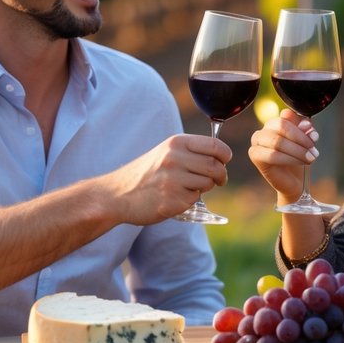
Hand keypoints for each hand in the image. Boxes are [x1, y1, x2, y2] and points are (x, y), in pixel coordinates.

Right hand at [103, 134, 232, 224]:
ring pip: (207, 183)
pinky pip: (194, 199)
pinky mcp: (173, 199)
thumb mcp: (166, 152)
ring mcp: (173, 179)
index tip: (224, 162)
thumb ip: (191, 151)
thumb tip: (221, 155)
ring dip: (203, 187)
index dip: (225, 156)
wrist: (118, 195)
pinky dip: (189, 199)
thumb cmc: (146, 173)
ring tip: (186, 187)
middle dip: (221, 175)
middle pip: (216, 166)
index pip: (215, 146)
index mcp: (176, 143)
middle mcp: (175, 158)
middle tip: (218, 180)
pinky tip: (175, 197)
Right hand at [248, 108, 318, 203]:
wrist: (293, 181)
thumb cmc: (298, 158)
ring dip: (297, 150)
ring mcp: (256, 142)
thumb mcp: (306, 141)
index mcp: (275, 122)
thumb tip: (306, 125)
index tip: (315, 137)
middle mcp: (264, 129)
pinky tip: (299, 162)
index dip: (302, 126)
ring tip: (310, 158)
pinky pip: (272, 155)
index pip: (287, 115)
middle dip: (301, 138)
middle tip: (313, 150)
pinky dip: (289, 159)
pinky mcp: (255, 155)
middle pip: (282, 126)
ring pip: (277, 141)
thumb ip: (306, 130)